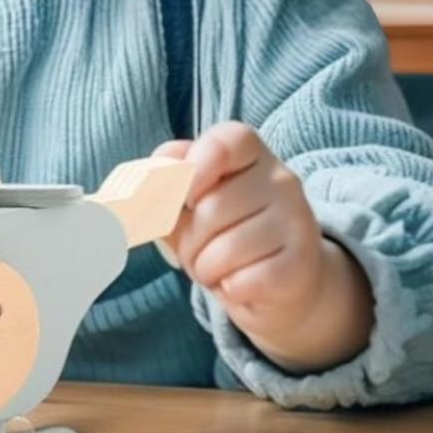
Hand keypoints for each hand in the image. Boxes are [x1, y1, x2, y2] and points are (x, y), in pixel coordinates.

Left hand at [155, 123, 372, 372]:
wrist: (280, 284)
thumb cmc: (225, 234)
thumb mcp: (190, 203)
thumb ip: (162, 185)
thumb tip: (131, 188)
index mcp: (250, 151)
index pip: (224, 141)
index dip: (194, 167)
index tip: (186, 197)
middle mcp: (281, 178)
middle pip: (212, 208)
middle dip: (191, 241)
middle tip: (204, 250)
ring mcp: (298, 219)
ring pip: (225, 249)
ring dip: (208, 270)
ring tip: (222, 269)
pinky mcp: (302, 264)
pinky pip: (243, 281)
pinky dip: (230, 291)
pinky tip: (243, 284)